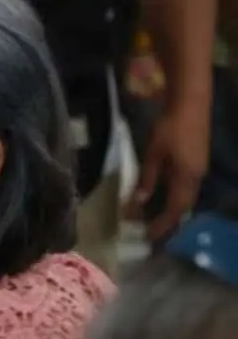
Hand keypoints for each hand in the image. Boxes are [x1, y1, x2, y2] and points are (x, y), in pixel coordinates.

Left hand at [125, 102, 209, 241]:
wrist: (191, 102)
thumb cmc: (170, 127)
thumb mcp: (153, 154)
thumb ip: (147, 179)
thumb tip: (138, 203)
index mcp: (187, 177)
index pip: (174, 209)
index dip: (161, 224)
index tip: (147, 236)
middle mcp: (197, 177)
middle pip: (183, 207)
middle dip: (168, 221)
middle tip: (150, 231)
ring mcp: (200, 168)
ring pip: (187, 197)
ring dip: (172, 210)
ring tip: (155, 219)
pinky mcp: (198, 161)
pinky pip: (187, 187)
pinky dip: (175, 197)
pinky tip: (164, 198)